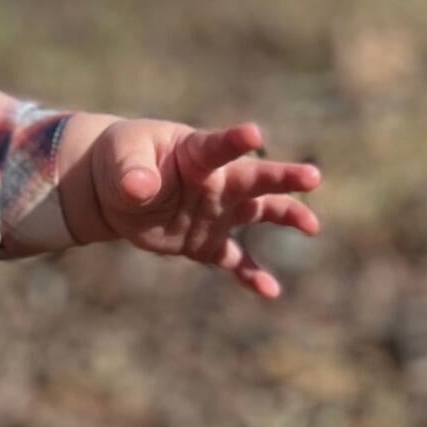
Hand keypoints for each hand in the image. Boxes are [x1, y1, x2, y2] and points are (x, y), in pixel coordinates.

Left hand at [73, 118, 321, 297]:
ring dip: (286, 217)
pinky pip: (234, 260)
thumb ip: (133, 173)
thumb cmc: (123, 160)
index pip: (218, 146)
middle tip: (312, 177)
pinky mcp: (206, 242)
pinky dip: (251, 276)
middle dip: (282, 178)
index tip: (255, 135)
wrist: (115, 190)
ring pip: (259, 213)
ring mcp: (216, 212)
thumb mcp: (121, 160)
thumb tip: (140, 188)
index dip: (235, 141)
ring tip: (312, 226)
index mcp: (195, 152)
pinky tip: (270, 292)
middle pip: (254, 178)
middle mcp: (216, 181)